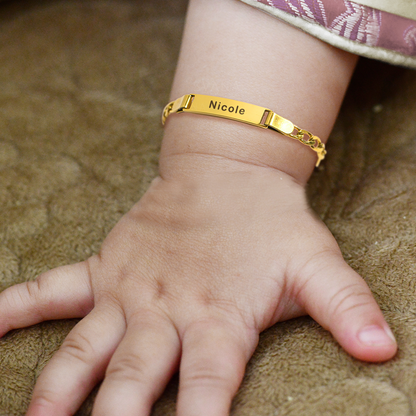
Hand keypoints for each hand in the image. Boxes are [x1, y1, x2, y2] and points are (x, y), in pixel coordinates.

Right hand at [0, 164, 396, 415]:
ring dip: (58, 386)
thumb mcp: (316, 263)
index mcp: (219, 315)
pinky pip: (55, 286)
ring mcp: (130, 286)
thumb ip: (346, 305)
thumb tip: (385, 349)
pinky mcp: (108, 264)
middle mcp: (166, 309)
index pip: (211, 388)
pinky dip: (19, 304)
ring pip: (85, 345)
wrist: (229, 171)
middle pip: (134, 380)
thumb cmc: (271, 222)